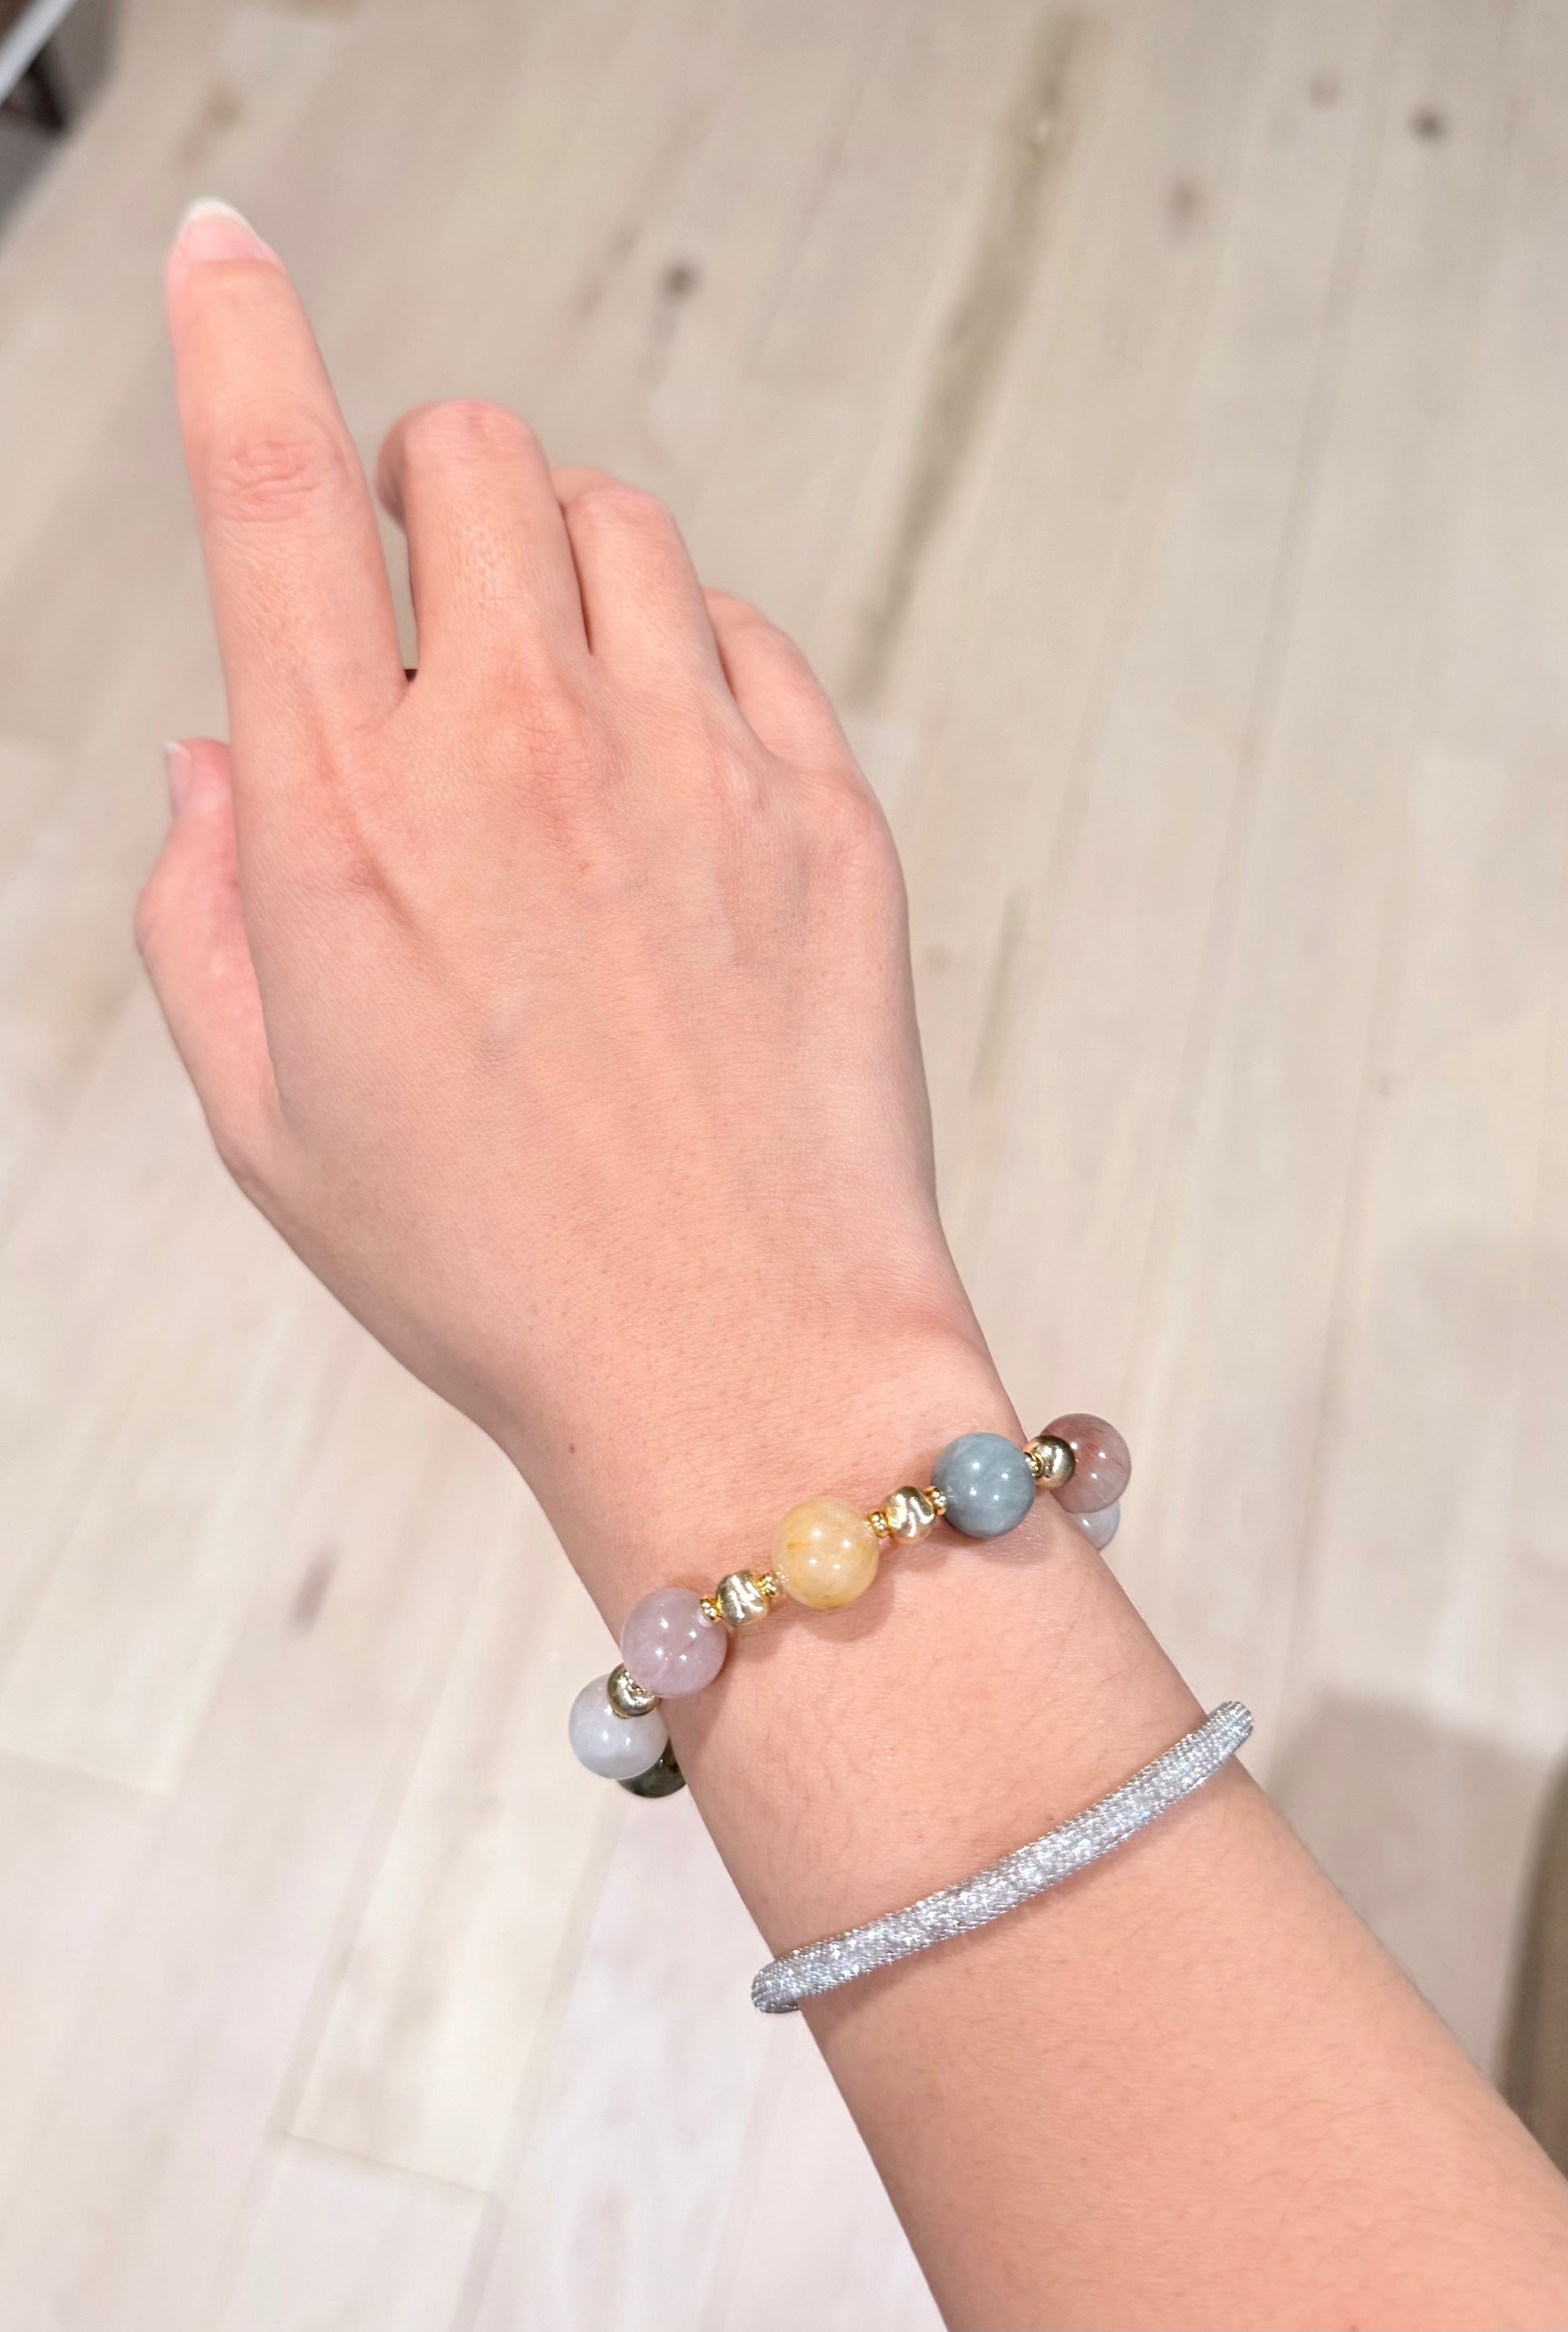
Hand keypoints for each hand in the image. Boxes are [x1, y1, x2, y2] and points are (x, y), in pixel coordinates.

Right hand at [139, 203, 998, 1604]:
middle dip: (424, 492)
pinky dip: (690, 663)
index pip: (266, 489)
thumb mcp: (268, 1114)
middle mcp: (523, 751)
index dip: (234, 336)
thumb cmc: (496, 1266)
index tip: (224, 256)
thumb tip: (216, 756)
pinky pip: (746, 636)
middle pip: (470, 454)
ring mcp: (695, 764)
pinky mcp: (825, 808)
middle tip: (423, 602)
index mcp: (350, 818)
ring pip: (618, 522)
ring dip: (560, 570)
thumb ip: (200, 906)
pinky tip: (671, 784)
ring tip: (554, 709)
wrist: (739, 1362)